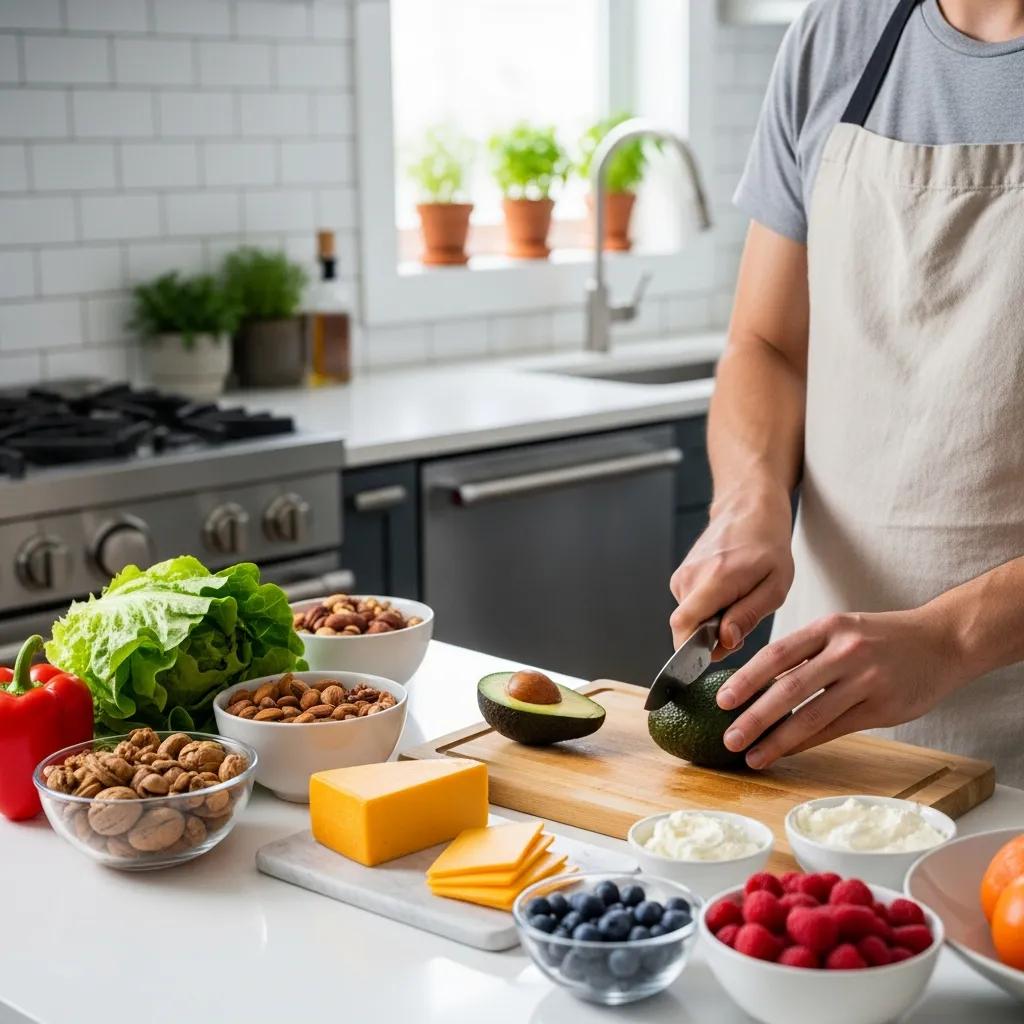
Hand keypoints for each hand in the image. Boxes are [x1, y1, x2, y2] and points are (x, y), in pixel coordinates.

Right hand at [669, 483, 793, 656]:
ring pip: (689, 619)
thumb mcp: (775, 586)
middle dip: (710, 639)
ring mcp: (682, 575)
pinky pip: (690, 607)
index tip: (713, 655)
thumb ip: (747, 617)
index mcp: (715, 579)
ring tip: (737, 602)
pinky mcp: (680, 577)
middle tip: (740, 628)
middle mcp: (691, 577)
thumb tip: (724, 641)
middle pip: (687, 627)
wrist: (748, 510)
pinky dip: (707, 610)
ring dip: (711, 623)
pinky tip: (726, 594)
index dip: (691, 650)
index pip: (683, 624)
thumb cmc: (767, 547)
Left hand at [715, 607, 969, 768]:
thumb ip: (806, 653)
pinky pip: (835, 729)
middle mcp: (845, 652)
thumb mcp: (842, 630)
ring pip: (811, 715)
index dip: (746, 679)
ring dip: (777, 740)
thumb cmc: (883, 638)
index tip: (721, 700)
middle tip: (729, 736)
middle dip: (754, 716)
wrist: (942, 641)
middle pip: (789, 688)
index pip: (777, 655)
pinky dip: (806, 743)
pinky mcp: (883, 708)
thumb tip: (758, 683)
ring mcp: (866, 681)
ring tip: (752, 755)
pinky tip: (786, 753)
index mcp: (828, 628)